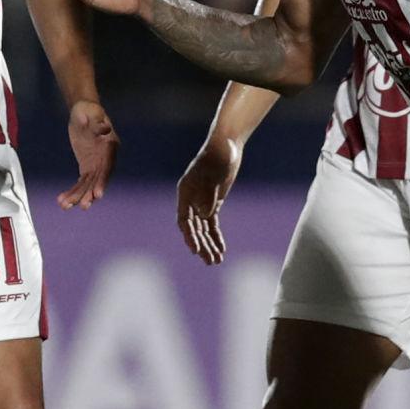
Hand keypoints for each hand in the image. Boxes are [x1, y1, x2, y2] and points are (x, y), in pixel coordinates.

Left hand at [56, 98, 119, 209]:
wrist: (83, 112)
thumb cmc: (89, 110)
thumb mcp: (91, 112)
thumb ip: (96, 122)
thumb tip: (104, 127)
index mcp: (111, 146)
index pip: (107, 167)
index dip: (103, 181)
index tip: (98, 194)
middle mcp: (106, 159)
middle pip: (98, 180)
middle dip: (90, 194)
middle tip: (84, 206)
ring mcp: (96, 164)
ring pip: (88, 185)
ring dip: (78, 196)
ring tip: (65, 206)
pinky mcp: (87, 167)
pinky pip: (80, 182)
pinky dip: (72, 191)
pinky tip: (62, 200)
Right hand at [175, 138, 240, 263]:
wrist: (226, 147)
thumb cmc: (218, 156)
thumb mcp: (213, 174)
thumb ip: (208, 194)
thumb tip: (204, 214)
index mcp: (185, 192)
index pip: (184, 219)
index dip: (189, 235)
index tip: (195, 249)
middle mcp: (190, 199)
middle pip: (193, 228)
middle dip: (201, 245)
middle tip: (209, 261)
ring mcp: (201, 201)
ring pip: (203, 228)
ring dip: (209, 245)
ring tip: (216, 261)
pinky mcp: (213, 202)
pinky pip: (212, 224)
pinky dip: (216, 236)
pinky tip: (221, 249)